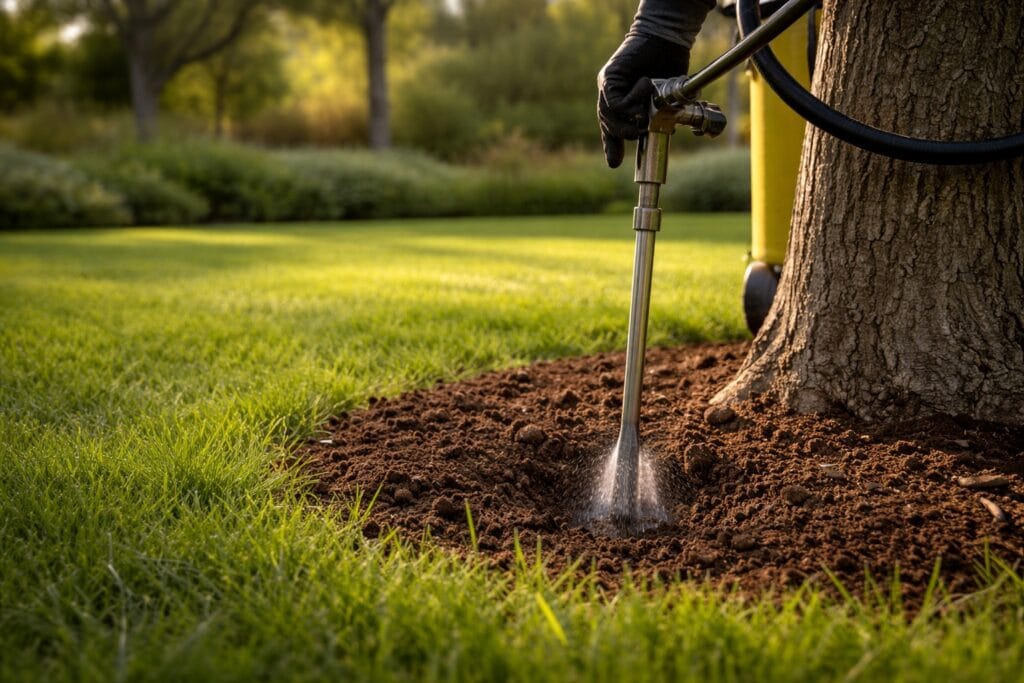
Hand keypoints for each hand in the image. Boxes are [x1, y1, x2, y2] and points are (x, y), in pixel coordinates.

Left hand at [597, 34, 689, 167]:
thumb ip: (663, 116)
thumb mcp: (666, 100)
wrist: (667, 42)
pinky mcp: (608, 79)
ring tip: (645, 115)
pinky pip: (616, 103)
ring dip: (630, 121)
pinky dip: (633, 101)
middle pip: (609, 126)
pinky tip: (647, 87)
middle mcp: (610, 97)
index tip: (614, 163)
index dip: (612, 147)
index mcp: (621, 105)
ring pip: (609, 118)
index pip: (611, 130)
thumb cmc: (669, 69)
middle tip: (641, 132)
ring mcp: (606, 88)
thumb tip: (671, 133)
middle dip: (624, 135)